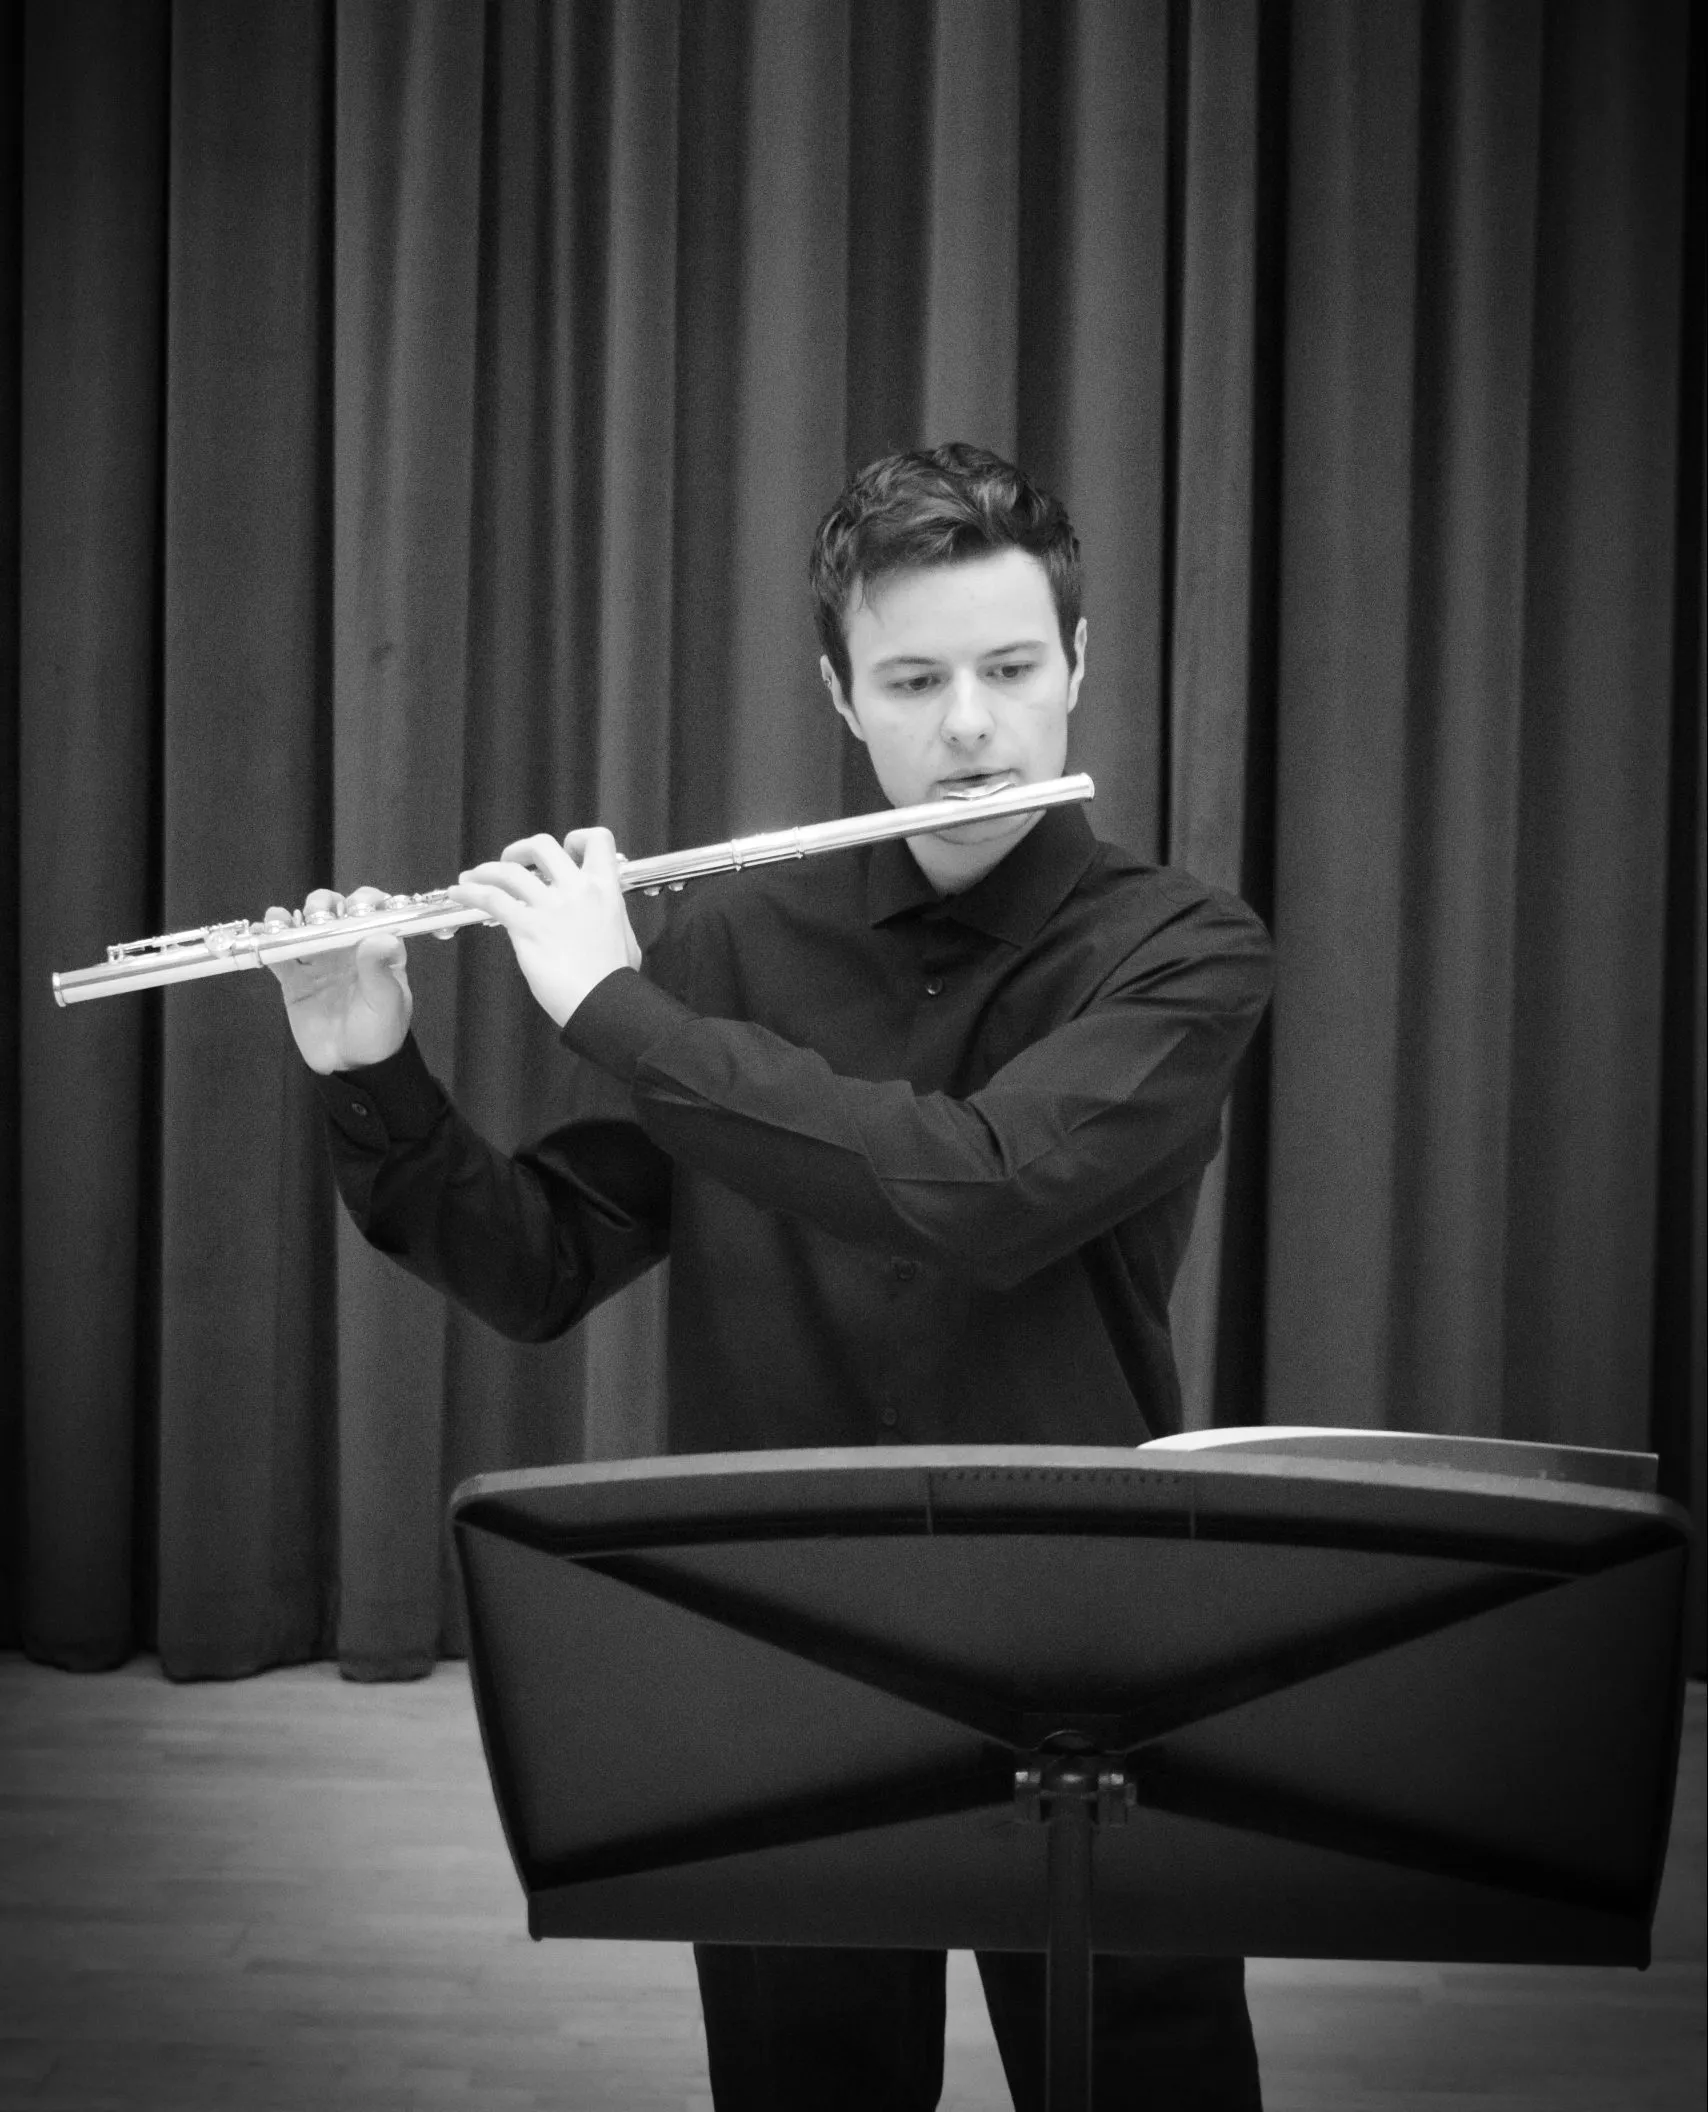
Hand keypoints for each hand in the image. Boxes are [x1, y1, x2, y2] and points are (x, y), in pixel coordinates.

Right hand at [267, 886, 413, 1073]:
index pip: (372, 912)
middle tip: (318, 914)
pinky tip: (262, 933)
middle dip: (323, 904)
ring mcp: (319, 960)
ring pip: (303, 927)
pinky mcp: (294, 978)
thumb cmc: (379, 1033)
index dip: (364, 900)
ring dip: (293, 917)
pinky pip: (278, 953)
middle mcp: (347, 948)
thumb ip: (380, 971)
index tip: (355, 905)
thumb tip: (383, 937)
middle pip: (332, 912)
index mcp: (376, 949)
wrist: (350, 1065)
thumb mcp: (386, 1003)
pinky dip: (268, 941)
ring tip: (284, 921)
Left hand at [449, 828, 641, 1027]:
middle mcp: (577, 891)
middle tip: (510, 862)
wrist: (605, 1002)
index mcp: (605, 890)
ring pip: (509, 870)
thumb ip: (606, 917)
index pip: (596, 840)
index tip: (564, 852)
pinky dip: (470, 892)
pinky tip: (459, 893)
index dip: (576, 840)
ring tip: (472, 878)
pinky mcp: (528, 928)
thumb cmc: (614, 980)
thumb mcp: (622, 937)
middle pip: (542, 846)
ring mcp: (550, 907)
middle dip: (520, 850)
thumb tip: (597, 917)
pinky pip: (492, 899)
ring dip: (486, 870)